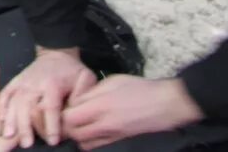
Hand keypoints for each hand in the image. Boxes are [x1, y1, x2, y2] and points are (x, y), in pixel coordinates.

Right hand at [0, 46, 91, 147]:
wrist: (56, 53)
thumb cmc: (72, 71)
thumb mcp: (85, 78)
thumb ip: (81, 97)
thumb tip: (74, 115)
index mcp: (53, 84)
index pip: (50, 107)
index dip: (51, 125)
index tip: (53, 141)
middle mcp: (35, 84)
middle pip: (27, 106)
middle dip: (26, 126)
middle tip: (26, 144)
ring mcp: (23, 83)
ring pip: (14, 102)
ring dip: (11, 119)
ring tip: (9, 135)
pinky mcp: (15, 82)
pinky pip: (5, 94)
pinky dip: (2, 106)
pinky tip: (1, 119)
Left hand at [59, 76, 202, 149]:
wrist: (164, 104)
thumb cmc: (139, 88)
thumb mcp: (112, 82)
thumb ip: (91, 92)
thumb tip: (77, 100)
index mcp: (101, 106)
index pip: (70, 117)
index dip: (63, 112)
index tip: (65, 105)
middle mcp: (104, 125)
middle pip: (74, 133)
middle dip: (68, 126)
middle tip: (70, 115)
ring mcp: (112, 136)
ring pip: (84, 144)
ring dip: (78, 135)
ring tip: (81, 123)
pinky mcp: (119, 141)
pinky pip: (97, 146)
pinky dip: (90, 140)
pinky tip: (93, 129)